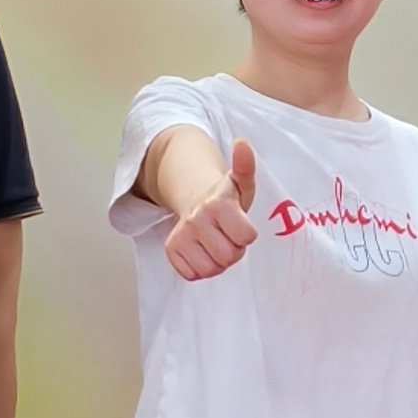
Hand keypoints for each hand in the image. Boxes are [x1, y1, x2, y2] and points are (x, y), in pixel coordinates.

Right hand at [166, 138, 262, 281]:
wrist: (193, 199)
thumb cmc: (225, 197)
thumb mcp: (241, 183)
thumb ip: (246, 166)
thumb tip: (242, 142)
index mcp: (217, 203)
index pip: (246, 237)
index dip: (246, 235)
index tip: (240, 225)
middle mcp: (197, 219)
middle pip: (229, 256)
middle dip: (234, 250)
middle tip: (228, 235)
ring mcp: (182, 236)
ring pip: (211, 269)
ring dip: (217, 262)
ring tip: (215, 243)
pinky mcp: (171, 250)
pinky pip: (193, 274)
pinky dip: (200, 268)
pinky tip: (201, 250)